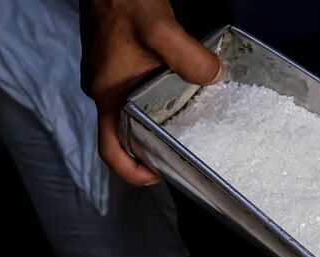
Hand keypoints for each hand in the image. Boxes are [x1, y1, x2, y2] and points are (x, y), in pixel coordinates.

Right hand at [81, 0, 221, 184]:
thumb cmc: (122, 0)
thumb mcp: (160, 28)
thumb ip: (189, 57)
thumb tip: (215, 78)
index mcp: (108, 94)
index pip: (110, 149)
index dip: (132, 171)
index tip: (158, 175)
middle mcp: (104, 91)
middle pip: (124, 136)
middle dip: (151, 149)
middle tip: (184, 152)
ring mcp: (109, 77)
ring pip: (131, 114)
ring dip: (156, 123)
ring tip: (189, 123)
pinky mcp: (117, 65)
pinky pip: (135, 92)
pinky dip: (155, 99)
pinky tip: (180, 92)